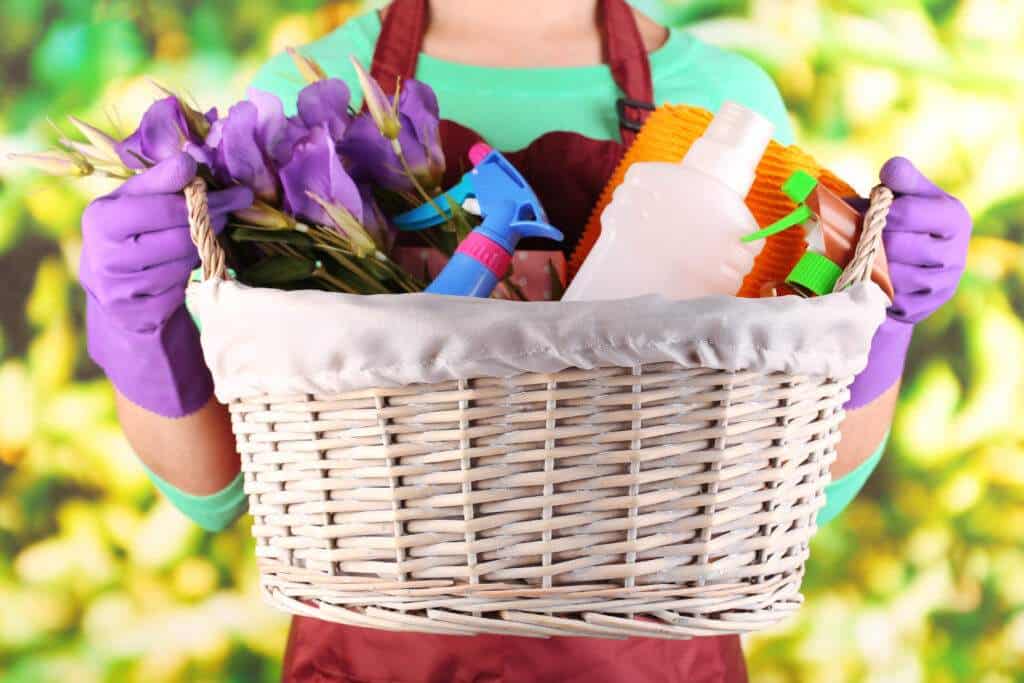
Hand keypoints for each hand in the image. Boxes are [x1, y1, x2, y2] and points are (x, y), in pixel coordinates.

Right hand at [80, 152, 252, 416]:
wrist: (117, 295)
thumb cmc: (133, 237)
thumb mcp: (137, 205)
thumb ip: (160, 183)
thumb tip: (190, 159)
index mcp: (101, 217)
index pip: (160, 199)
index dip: (192, 188)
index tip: (209, 175)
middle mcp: (105, 251)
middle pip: (179, 226)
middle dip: (212, 212)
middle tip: (236, 200)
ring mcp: (122, 284)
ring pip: (186, 254)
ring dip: (207, 240)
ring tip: (215, 227)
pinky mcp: (141, 308)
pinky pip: (184, 281)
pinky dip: (196, 267)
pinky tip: (196, 258)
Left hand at [847, 157, 970, 409]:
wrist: (903, 266)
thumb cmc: (899, 222)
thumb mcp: (902, 195)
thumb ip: (899, 179)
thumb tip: (892, 169)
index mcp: (954, 217)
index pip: (908, 211)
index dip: (881, 211)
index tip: (872, 210)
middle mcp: (956, 253)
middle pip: (898, 246)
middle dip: (873, 240)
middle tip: (861, 237)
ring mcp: (942, 284)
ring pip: (894, 276)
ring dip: (870, 266)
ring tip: (861, 257)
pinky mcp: (924, 307)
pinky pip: (890, 300)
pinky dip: (873, 289)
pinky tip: (867, 279)